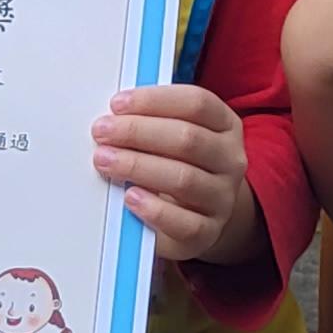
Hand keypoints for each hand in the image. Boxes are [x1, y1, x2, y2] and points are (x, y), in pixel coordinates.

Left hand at [95, 83, 256, 262]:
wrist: (197, 215)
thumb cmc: (176, 165)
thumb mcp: (173, 137)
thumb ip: (152, 121)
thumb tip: (115, 113)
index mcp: (225, 126)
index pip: (197, 103)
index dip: (155, 100)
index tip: (117, 104)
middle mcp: (230, 160)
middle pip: (188, 138)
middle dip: (138, 131)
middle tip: (102, 132)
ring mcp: (222, 197)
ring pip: (184, 178)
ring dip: (138, 166)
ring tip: (106, 161)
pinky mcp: (208, 232)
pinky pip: (184, 222)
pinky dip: (154, 209)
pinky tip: (129, 197)